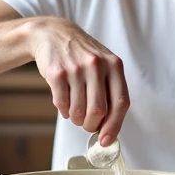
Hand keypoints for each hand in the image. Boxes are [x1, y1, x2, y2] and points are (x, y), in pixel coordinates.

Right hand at [27, 17, 129, 145]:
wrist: (53, 33)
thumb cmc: (82, 55)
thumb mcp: (104, 65)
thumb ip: (111, 91)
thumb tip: (110, 129)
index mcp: (114, 65)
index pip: (121, 103)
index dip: (114, 126)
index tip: (106, 141)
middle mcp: (97, 65)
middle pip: (99, 111)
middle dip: (91, 125)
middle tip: (87, 124)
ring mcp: (76, 68)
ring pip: (78, 111)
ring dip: (76, 119)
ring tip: (75, 111)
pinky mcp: (57, 73)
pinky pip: (62, 105)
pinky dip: (63, 111)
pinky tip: (64, 102)